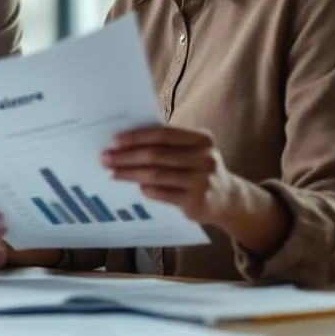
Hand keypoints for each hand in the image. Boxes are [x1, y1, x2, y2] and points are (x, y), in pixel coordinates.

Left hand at [103, 126, 239, 224]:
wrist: (228, 199)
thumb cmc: (199, 169)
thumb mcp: (193, 151)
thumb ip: (168, 144)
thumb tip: (126, 142)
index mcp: (201, 139)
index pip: (163, 134)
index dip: (136, 137)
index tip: (114, 141)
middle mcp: (204, 158)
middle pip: (156, 155)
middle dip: (127, 156)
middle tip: (106, 158)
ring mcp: (202, 180)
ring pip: (156, 174)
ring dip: (130, 173)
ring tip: (113, 172)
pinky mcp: (197, 201)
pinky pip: (163, 193)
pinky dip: (146, 189)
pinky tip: (136, 187)